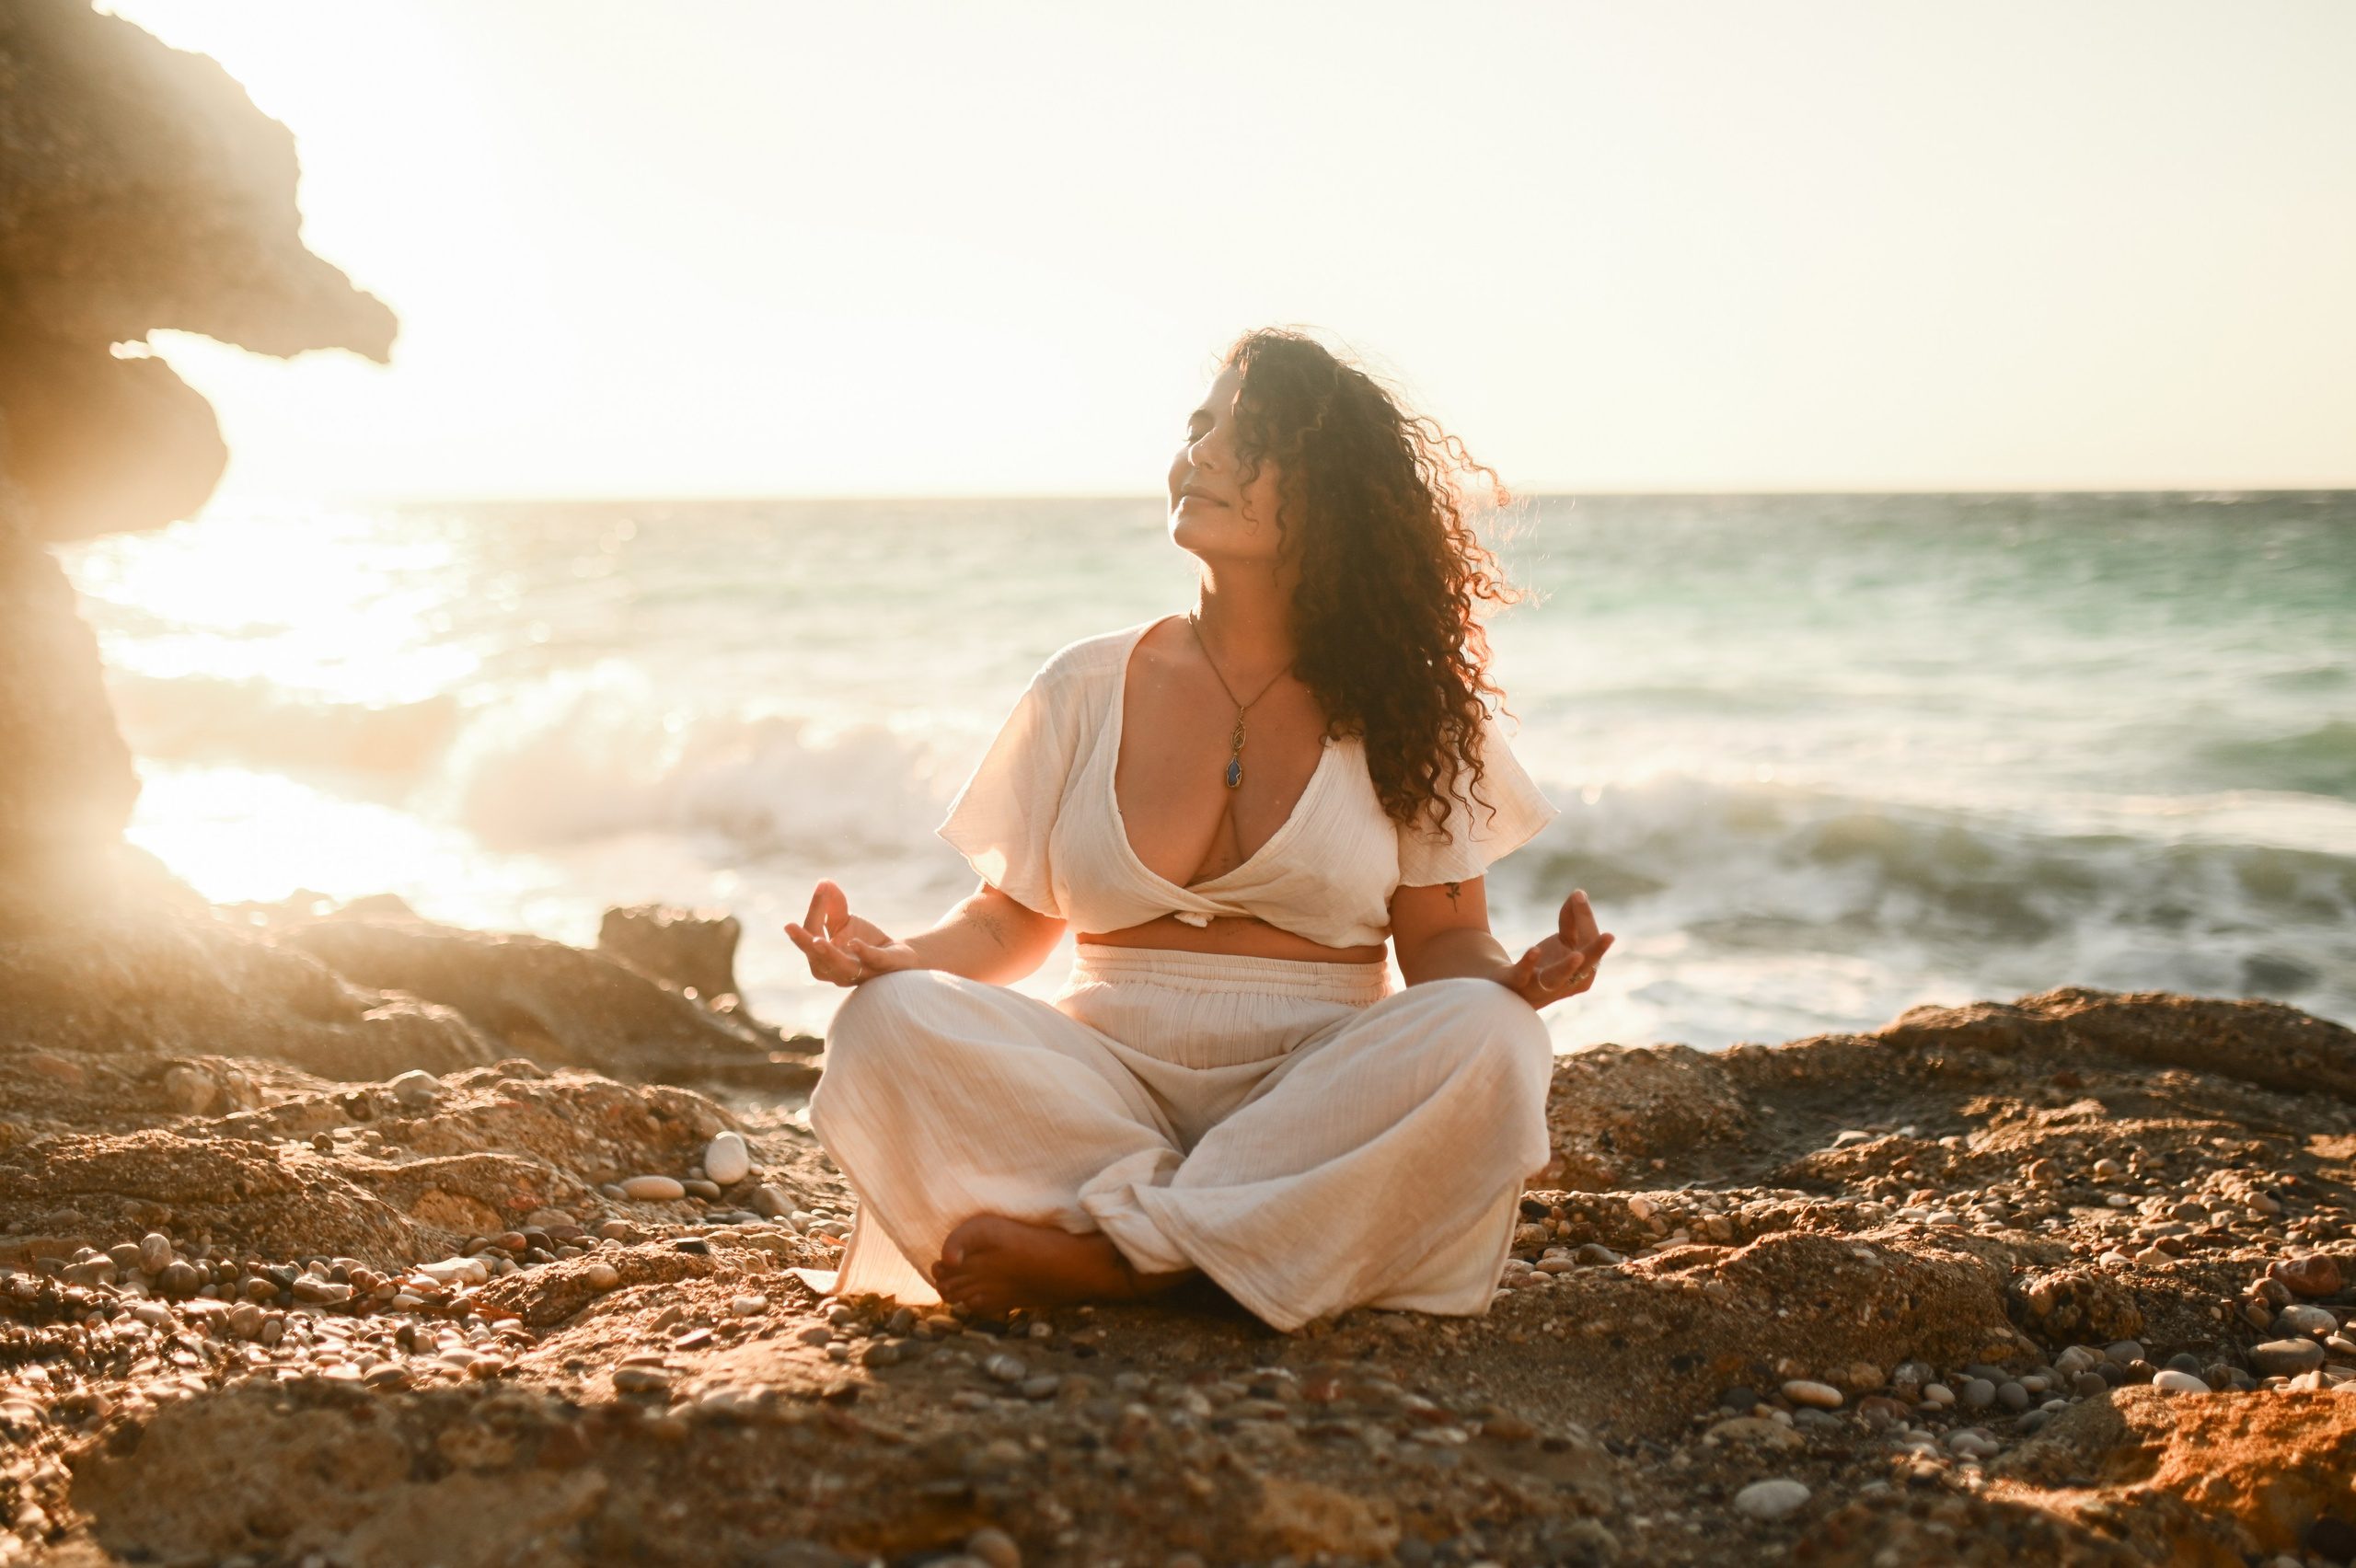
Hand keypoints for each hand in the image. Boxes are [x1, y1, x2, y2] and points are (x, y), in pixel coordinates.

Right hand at [784, 879, 921, 986]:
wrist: (901, 959)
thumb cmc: (865, 942)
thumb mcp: (845, 922)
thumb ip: (832, 905)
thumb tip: (823, 882)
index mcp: (822, 958)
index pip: (813, 933)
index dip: (815, 909)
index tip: (822, 885)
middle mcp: (836, 970)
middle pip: (816, 957)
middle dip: (803, 942)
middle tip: (788, 926)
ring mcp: (859, 971)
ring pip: (840, 965)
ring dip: (827, 953)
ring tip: (817, 941)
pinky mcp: (882, 966)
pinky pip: (870, 961)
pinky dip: (861, 953)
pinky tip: (854, 943)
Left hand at [1500, 889, 1614, 1009]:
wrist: (1509, 989)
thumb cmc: (1544, 964)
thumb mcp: (1562, 941)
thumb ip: (1572, 919)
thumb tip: (1579, 893)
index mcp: (1583, 971)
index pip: (1588, 943)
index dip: (1584, 918)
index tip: (1577, 894)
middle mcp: (1566, 983)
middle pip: (1584, 966)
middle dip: (1596, 951)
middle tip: (1610, 936)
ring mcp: (1540, 985)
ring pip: (1557, 977)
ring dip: (1567, 967)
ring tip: (1578, 956)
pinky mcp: (1516, 982)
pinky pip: (1523, 974)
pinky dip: (1529, 963)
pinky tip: (1535, 950)